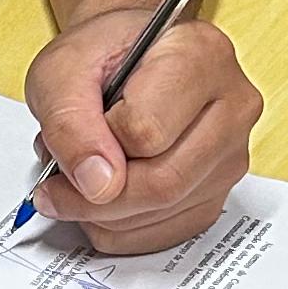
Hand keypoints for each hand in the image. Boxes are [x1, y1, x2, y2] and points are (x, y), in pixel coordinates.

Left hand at [23, 3, 261, 253]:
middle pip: (164, 182)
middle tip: (54, 187)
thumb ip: (70, 123)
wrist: (126, 61)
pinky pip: (168, 233)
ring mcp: (233, 154)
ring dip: (103, 214)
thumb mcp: (61, 71)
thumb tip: (97, 185)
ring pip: (165, 213)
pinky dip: (121, 229)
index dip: (94, 142)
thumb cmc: (102, 57)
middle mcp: (233, 106)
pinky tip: (103, 199)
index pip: (145, 130)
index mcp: (201, 55)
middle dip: (94, 197)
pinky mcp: (219, 192)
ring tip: (81, 177)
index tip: (70, 133)